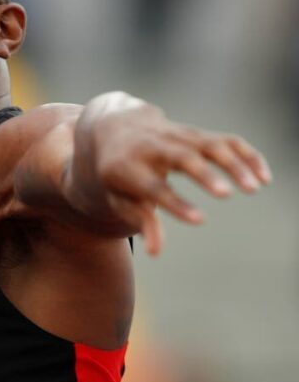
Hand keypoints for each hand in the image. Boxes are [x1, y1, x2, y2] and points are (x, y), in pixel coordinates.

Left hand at [71, 92, 271, 255]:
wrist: (115, 129)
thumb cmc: (119, 174)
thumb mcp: (119, 198)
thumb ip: (141, 221)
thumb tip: (155, 252)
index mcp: (127, 167)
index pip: (153, 187)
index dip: (175, 203)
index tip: (200, 220)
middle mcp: (152, 147)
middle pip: (181, 157)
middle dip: (204, 174)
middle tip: (226, 195)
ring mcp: (176, 136)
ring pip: (208, 145)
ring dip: (233, 163)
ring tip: (255, 188)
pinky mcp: (196, 133)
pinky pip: (225, 140)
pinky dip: (246, 154)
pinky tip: (264, 177)